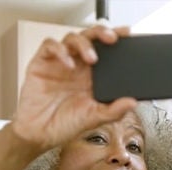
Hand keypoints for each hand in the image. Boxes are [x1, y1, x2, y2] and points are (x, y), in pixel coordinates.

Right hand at [11, 25, 137, 150]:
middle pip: (91, 37)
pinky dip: (60, 50)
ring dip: (84, 44)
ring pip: (72, 38)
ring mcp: (60, 62)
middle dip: (102, 33)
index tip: (128, 34)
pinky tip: (68, 63)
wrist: (38, 134)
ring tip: (91, 59)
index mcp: (92, 76)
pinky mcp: (42, 63)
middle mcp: (78, 66)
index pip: (106, 51)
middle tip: (112, 38)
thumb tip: (133, 102)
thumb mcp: (94, 119)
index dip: (117, 38)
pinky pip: (50, 46)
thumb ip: (114, 111)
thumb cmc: (64, 125)